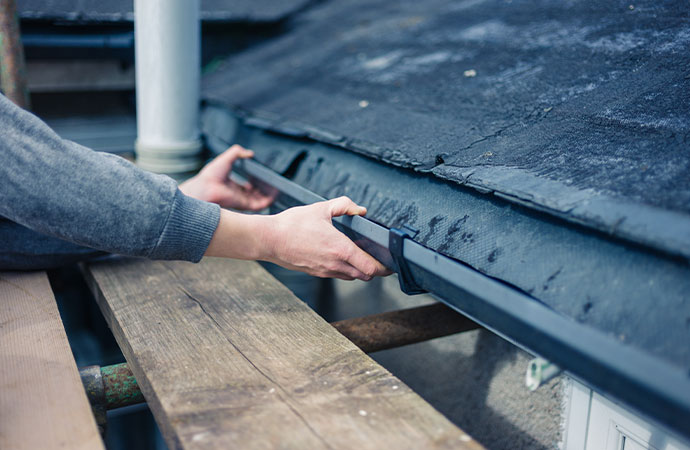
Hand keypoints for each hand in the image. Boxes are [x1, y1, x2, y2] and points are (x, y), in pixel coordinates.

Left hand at [179, 145, 274, 210]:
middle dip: (264, 190)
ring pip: (259, 200)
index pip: (247, 187)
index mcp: (232, 186)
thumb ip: (237, 152)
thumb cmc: (211, 175)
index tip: (263, 178)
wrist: (205, 187)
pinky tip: (274, 194)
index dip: (256, 183)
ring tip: (277, 188)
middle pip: (255, 194)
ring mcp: (242, 200)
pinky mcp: (245, 205)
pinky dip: (268, 200)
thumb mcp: (226, 158)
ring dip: (269, 195)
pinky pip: (260, 205)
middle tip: (273, 184)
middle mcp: (238, 194)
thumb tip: (249, 153)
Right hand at [263, 196, 391, 279]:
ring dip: (360, 270)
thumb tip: (360, 210)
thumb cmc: (292, 224)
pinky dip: (346, 270)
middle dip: (375, 268)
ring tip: (361, 256)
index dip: (384, 267)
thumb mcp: (320, 208)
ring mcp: (325, 271)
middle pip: (365, 275)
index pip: (371, 267)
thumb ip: (344, 205)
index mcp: (340, 248)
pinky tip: (342, 256)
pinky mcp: (316, 273)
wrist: (269, 240)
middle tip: (379, 258)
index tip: (390, 262)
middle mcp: (335, 264)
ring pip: (352, 277)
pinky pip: (338, 275)